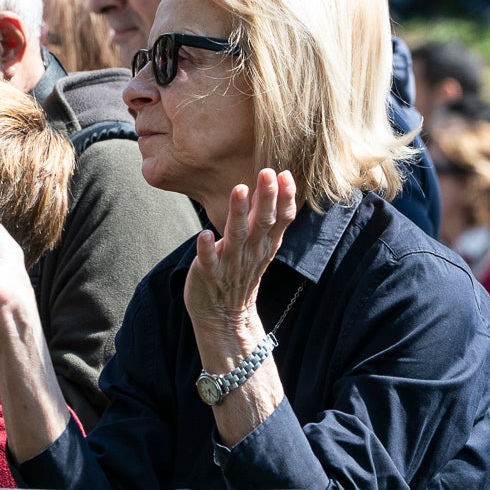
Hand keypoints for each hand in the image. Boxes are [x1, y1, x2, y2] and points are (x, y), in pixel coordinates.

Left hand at [184, 170, 297, 337]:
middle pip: (262, 222)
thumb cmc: (240, 272)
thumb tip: (268, 181)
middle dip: (266, 197)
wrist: (225, 316)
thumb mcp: (258, 244)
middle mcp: (251, 251)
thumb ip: (262, 215)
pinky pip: (209, 261)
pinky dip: (207, 248)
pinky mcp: (209, 274)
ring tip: (239, 189)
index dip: (285, 197)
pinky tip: (204, 234)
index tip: (285, 174)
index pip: (281, 219)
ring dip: (238, 213)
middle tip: (268, 173)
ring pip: (237, 236)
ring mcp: (230, 263)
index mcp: (265, 244)